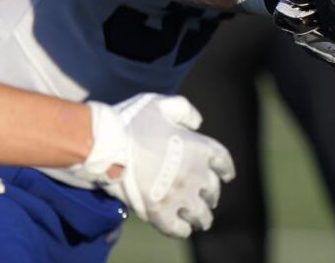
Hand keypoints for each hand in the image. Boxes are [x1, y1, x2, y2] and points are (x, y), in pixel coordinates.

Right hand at [70, 94, 234, 238]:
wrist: (106, 145)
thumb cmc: (131, 122)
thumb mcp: (162, 104)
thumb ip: (184, 111)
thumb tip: (197, 123)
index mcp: (199, 146)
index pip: (222, 161)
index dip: (226, 170)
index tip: (228, 176)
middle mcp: (195, 172)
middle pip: (212, 189)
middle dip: (212, 195)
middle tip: (209, 200)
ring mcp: (179, 194)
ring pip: (200, 213)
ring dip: (203, 217)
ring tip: (203, 222)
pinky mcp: (159, 212)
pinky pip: (177, 228)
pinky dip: (182, 230)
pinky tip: (182, 229)